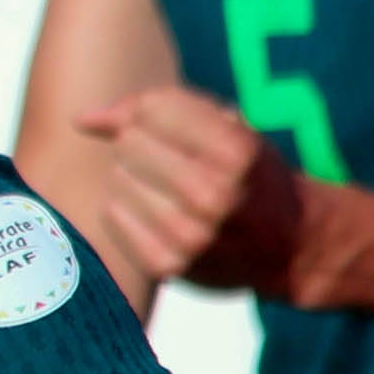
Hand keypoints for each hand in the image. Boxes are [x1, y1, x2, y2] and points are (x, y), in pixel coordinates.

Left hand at [72, 86, 306, 297]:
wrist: (291, 246)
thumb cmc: (251, 176)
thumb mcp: (229, 128)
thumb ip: (159, 108)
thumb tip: (81, 120)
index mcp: (238, 152)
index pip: (153, 108)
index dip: (152, 110)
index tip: (169, 126)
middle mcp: (216, 195)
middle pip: (130, 142)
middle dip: (141, 143)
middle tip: (168, 162)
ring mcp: (191, 235)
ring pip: (116, 177)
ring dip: (131, 177)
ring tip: (164, 189)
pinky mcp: (168, 265)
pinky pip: (111, 215)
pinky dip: (123, 208)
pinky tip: (152, 212)